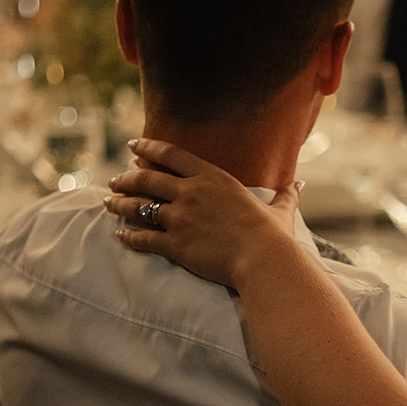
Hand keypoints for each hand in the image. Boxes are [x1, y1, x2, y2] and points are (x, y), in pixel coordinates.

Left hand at [105, 138, 299, 284]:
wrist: (263, 259)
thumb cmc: (274, 236)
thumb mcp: (280, 210)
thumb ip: (285, 196)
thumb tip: (298, 187)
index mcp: (213, 177)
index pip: (171, 154)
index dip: (148, 147)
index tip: (132, 146)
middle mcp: (191, 192)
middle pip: (147, 178)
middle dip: (126, 178)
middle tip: (115, 180)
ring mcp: (180, 218)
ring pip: (139, 206)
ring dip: (120, 204)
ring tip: (108, 203)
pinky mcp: (175, 244)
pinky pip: (143, 238)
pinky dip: (129, 237)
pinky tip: (120, 237)